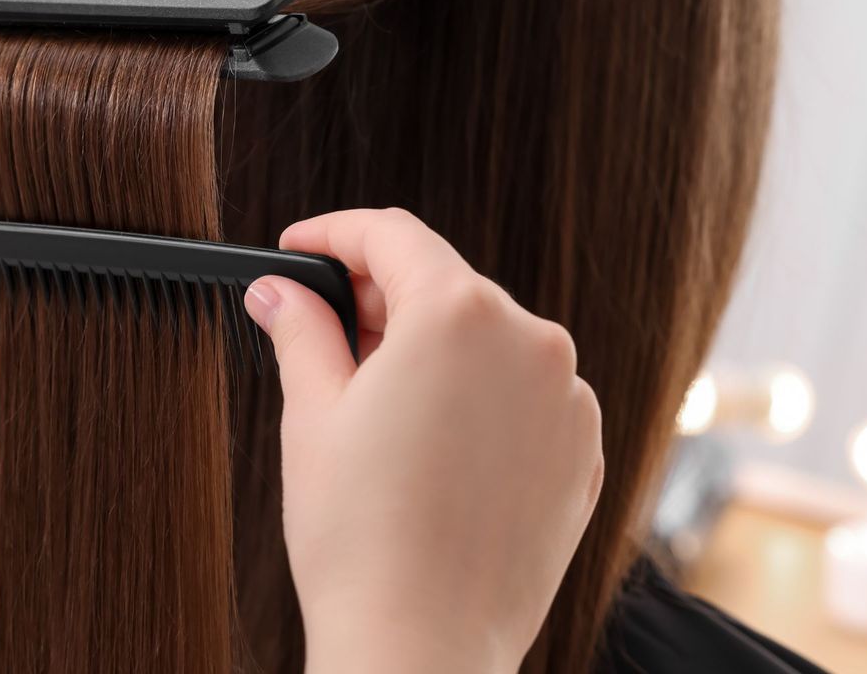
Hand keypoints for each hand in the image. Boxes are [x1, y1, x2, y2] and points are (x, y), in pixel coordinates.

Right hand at [242, 209, 603, 673]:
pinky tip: (432, 448)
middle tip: (322, 332)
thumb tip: (282, 291)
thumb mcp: (313, 415)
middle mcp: (530, 341)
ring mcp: (568, 399)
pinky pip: (526, 397)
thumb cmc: (363, 540)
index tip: (303, 248)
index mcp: (458, 315)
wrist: (421, 646)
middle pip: (444, 287)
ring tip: (377, 407)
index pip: (392, 236)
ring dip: (434, 353)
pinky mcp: (584, 452)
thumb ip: (302, 330)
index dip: (335, 234)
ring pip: (488, 343)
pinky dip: (480, 402)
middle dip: (381, 301)